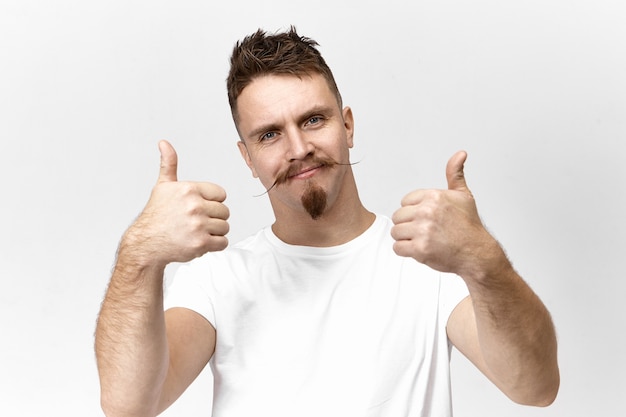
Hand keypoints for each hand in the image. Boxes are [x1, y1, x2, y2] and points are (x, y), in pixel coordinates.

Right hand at [123, 140, 229, 266]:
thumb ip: (169, 164)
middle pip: (225, 211)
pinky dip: (215, 245)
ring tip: (197, 232)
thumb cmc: (156, 216)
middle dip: (213, 218)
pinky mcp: (201, 243)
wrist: (146, 243)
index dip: (212, 202)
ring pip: (225, 227)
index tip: (199, 208)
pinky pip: (223, 242)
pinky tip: (200, 241)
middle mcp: (194, 206)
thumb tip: (164, 143)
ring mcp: (198, 225)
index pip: (221, 194)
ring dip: (214, 232)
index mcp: (189, 189)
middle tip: (197, 222)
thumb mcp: (163, 187)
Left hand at [391, 151, 495, 276]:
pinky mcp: (420, 249)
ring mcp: (423, 230)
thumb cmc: (469, 226)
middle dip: (408, 225)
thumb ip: (455, 174)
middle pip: (398, 216)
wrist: (477, 253)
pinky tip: (420, 249)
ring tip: (423, 240)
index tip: (427, 218)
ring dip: (406, 238)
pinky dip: (405, 251)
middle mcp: (427, 211)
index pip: (405, 201)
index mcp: (434, 196)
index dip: (414, 211)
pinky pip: (398, 247)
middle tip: (425, 231)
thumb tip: (460, 154)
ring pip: (396, 232)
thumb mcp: (463, 195)